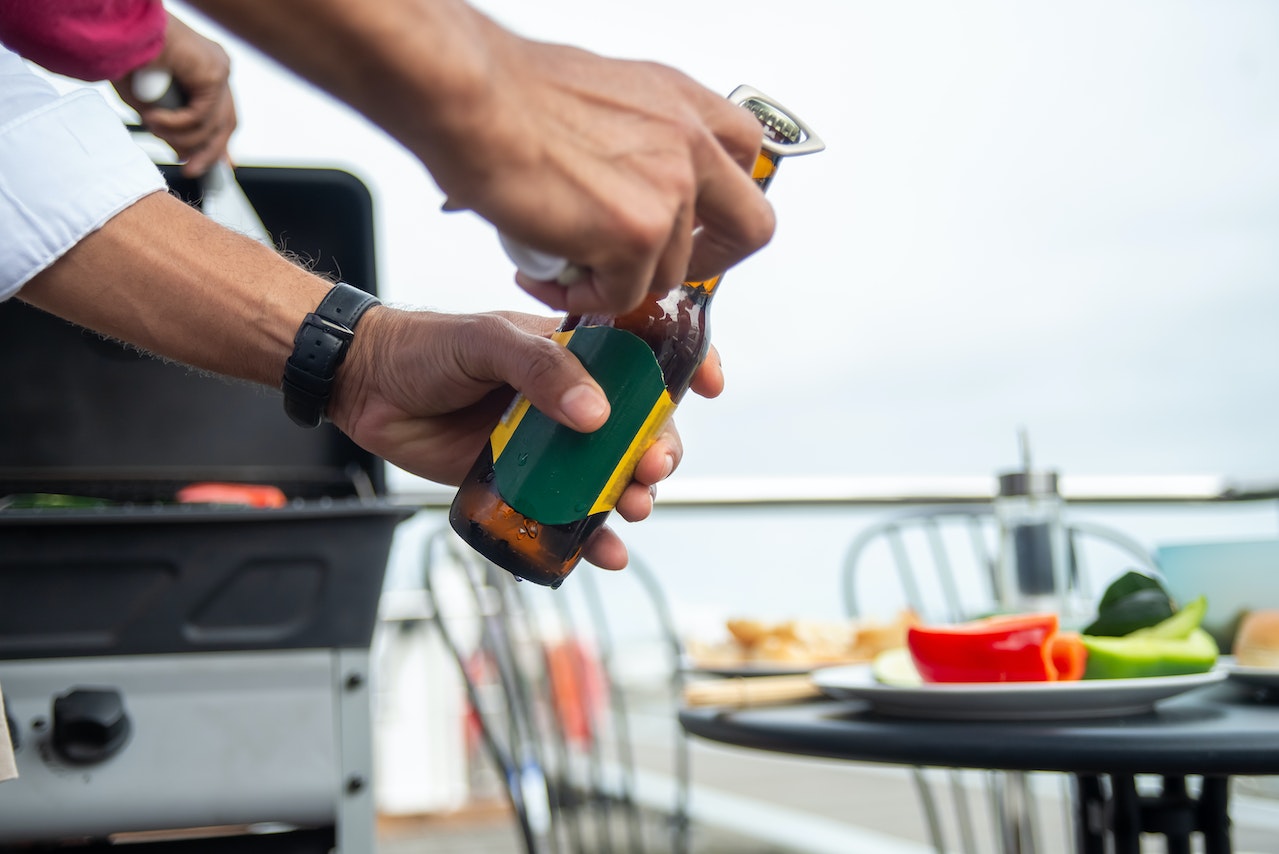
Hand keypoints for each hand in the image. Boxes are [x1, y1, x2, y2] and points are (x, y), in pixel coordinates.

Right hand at [113, 15, 235, 177]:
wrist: (119, 29)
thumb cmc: (126, 58)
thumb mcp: (152, 103)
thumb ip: (172, 127)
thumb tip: (184, 152)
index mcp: (204, 71)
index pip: (222, 115)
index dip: (218, 145)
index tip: (214, 167)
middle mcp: (216, 69)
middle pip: (226, 123)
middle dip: (209, 152)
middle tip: (191, 169)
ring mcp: (218, 69)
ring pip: (213, 124)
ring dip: (181, 136)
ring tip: (153, 129)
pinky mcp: (214, 72)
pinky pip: (202, 114)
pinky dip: (178, 123)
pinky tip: (155, 119)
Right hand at [183, 0, 774, 312]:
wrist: (469, 99)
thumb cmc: (506, 92)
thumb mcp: (599, 93)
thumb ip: (634, 134)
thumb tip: (631, 169)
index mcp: (682, 101)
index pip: (744, 157)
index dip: (720, 203)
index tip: (691, 225)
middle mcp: (689, 139)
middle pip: (751, 226)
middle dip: (710, 262)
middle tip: (658, 269)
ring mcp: (669, 189)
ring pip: (669, 273)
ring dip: (617, 280)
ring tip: (562, 262)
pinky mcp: (636, 235)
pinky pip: (622, 296)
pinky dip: (583, 298)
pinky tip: (544, 273)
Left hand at [330, 308, 723, 569]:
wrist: (365, 388)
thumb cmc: (425, 348)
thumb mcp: (485, 341)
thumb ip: (540, 368)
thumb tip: (596, 415)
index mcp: (572, 354)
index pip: (643, 355)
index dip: (683, 367)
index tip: (709, 385)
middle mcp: (569, 400)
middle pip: (638, 429)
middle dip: (660, 449)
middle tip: (652, 467)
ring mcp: (549, 446)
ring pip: (610, 478)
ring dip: (634, 496)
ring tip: (635, 508)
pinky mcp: (522, 485)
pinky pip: (567, 517)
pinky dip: (592, 539)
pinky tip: (606, 553)